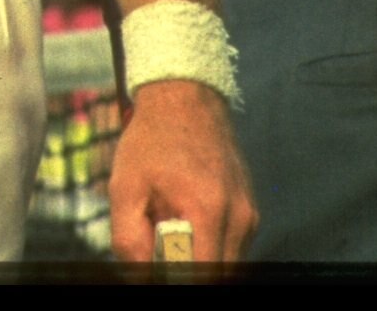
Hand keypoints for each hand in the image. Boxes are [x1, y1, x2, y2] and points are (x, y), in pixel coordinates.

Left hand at [108, 79, 255, 268]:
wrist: (185, 98)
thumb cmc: (151, 140)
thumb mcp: (125, 187)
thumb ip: (129, 239)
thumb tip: (141, 279)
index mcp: (208, 210)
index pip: (203, 275)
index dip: (178, 280)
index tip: (158, 267)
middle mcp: (240, 216)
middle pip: (219, 274)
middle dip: (188, 270)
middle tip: (160, 248)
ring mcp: (250, 213)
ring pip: (228, 264)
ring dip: (200, 258)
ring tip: (171, 228)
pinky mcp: (251, 209)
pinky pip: (233, 246)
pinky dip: (210, 246)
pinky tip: (186, 221)